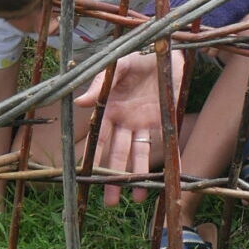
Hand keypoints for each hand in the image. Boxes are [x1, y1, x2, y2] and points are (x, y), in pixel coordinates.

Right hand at [76, 46, 181, 204]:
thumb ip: (100, 84)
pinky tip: (168, 178)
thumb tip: (80, 103)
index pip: (99, 139)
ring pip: (139, 153)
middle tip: (111, 201)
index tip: (88, 178)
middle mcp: (125, 120)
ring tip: (140, 197)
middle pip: (118, 154)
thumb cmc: (136, 54)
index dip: (94, 158)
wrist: (163, 47)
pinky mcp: (163, 119)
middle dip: (115, 177)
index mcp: (108, 110)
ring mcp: (144, 122)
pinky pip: (165, 142)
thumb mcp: (116, 65)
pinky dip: (168, 159)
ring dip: (138, 175)